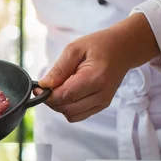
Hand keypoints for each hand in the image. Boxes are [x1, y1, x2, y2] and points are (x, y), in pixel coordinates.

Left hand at [37, 13, 160, 121]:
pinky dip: (68, 108)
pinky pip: (78, 115)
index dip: (47, 95)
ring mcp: (103, 102)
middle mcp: (101, 94)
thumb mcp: (75, 49)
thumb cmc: (100, 45)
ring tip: (58, 89)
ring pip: (71, 115)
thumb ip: (59, 68)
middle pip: (66, 109)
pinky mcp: (102, 105)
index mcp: (95, 78)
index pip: (65, 96)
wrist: (123, 49)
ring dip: (59, 105)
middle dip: (51, 101)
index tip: (37, 87)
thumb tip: (45, 84)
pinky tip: (67, 94)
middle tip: (45, 87)